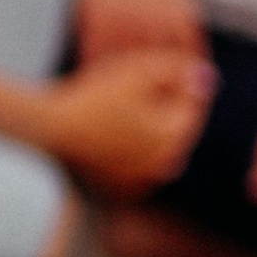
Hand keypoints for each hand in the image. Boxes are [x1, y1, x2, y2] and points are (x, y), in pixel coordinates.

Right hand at [41, 46, 215, 193]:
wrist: (50, 129)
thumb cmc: (94, 97)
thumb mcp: (138, 71)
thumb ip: (177, 69)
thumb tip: (206, 76)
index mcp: (175, 135)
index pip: (193, 102)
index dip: (174, 81)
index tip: (146, 72)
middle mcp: (165, 163)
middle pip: (176, 125)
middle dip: (163, 105)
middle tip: (128, 90)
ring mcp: (144, 179)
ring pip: (158, 145)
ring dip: (148, 127)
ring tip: (117, 109)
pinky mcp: (123, 188)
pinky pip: (138, 163)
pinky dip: (131, 149)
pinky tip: (109, 132)